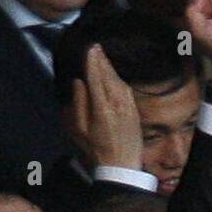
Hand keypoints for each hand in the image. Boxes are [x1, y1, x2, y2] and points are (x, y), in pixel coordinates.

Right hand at [72, 44, 143, 169]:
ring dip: (110, 67)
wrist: (121, 165)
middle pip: (108, 75)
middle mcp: (117, 103)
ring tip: (102, 56)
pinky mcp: (134, 109)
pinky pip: (125, 88)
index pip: (95, 77)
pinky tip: (114, 74)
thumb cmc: (95, 150)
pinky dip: (118, 78)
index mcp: (101, 107)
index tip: (89, 49)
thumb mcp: (78, 130)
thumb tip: (78, 82)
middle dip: (101, 60)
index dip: (92, 62)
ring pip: (118, 80)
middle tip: (95, 46)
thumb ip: (78, 103)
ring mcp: (128, 105)